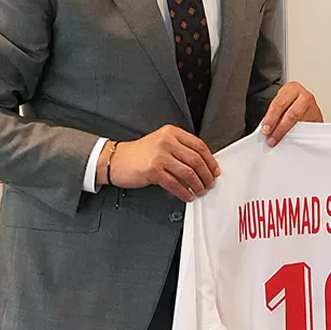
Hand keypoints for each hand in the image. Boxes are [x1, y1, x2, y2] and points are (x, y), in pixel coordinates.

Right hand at [104, 125, 220, 202]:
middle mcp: (167, 142)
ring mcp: (159, 156)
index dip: (210, 160)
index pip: (199, 145)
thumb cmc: (138, 153)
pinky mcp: (153, 170)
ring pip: (188, 173)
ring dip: (198, 185)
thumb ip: (180, 149)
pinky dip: (184, 192)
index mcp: (172, 133)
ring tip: (200, 191)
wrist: (116, 160)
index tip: (215, 170)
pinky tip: (187, 196)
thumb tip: (202, 164)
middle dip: (206, 175)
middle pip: (196, 160)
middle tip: (210, 184)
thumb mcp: (161, 142)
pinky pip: (175, 184)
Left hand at [260, 81, 321, 146]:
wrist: (303, 103)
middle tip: (271, 138)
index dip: (271, 118)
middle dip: (280, 129)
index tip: (266, 129)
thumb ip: (273, 114)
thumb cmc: (289, 102)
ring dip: (289, 135)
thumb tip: (266, 129)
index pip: (280, 104)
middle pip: (292, 115)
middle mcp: (304, 97)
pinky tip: (291, 141)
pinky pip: (308, 130)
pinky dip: (299, 138)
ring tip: (280, 141)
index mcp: (292, 89)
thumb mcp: (280, 103)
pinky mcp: (318, 120)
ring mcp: (313, 109)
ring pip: (301, 124)